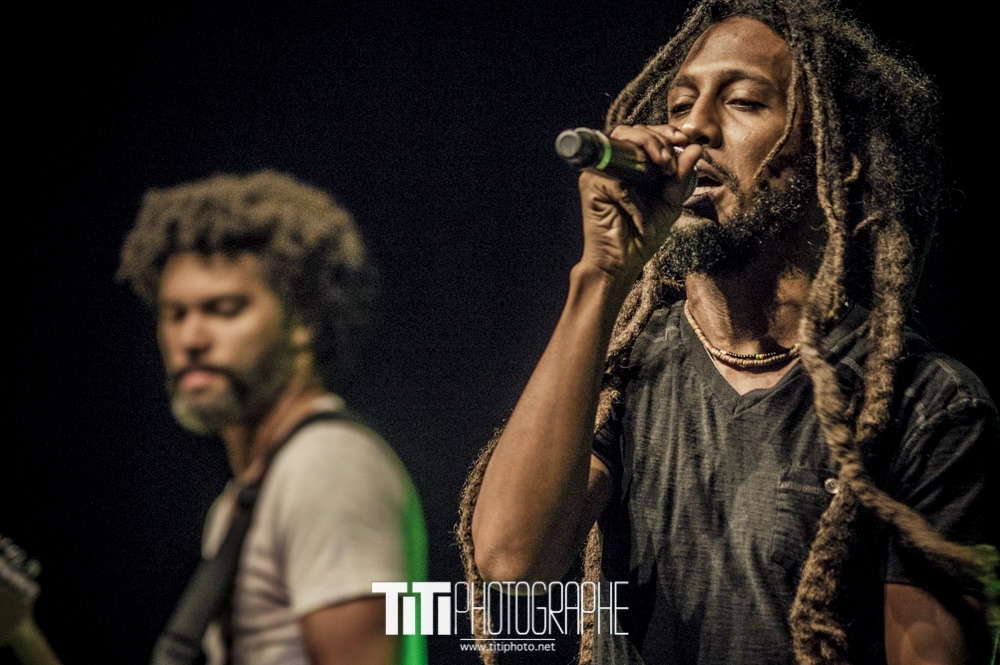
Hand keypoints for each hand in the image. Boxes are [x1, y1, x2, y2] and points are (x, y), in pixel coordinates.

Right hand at [577, 124, 700, 284]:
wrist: (622, 264)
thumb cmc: (642, 235)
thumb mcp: (670, 202)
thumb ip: (681, 176)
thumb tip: (696, 148)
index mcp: (631, 164)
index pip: (644, 133)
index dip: (664, 131)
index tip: (684, 141)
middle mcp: (613, 163)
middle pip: (631, 131)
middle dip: (657, 140)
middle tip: (670, 164)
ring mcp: (599, 172)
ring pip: (620, 140)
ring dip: (647, 148)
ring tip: (664, 169)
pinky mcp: (590, 186)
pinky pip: (615, 176)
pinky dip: (632, 194)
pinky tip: (639, 211)